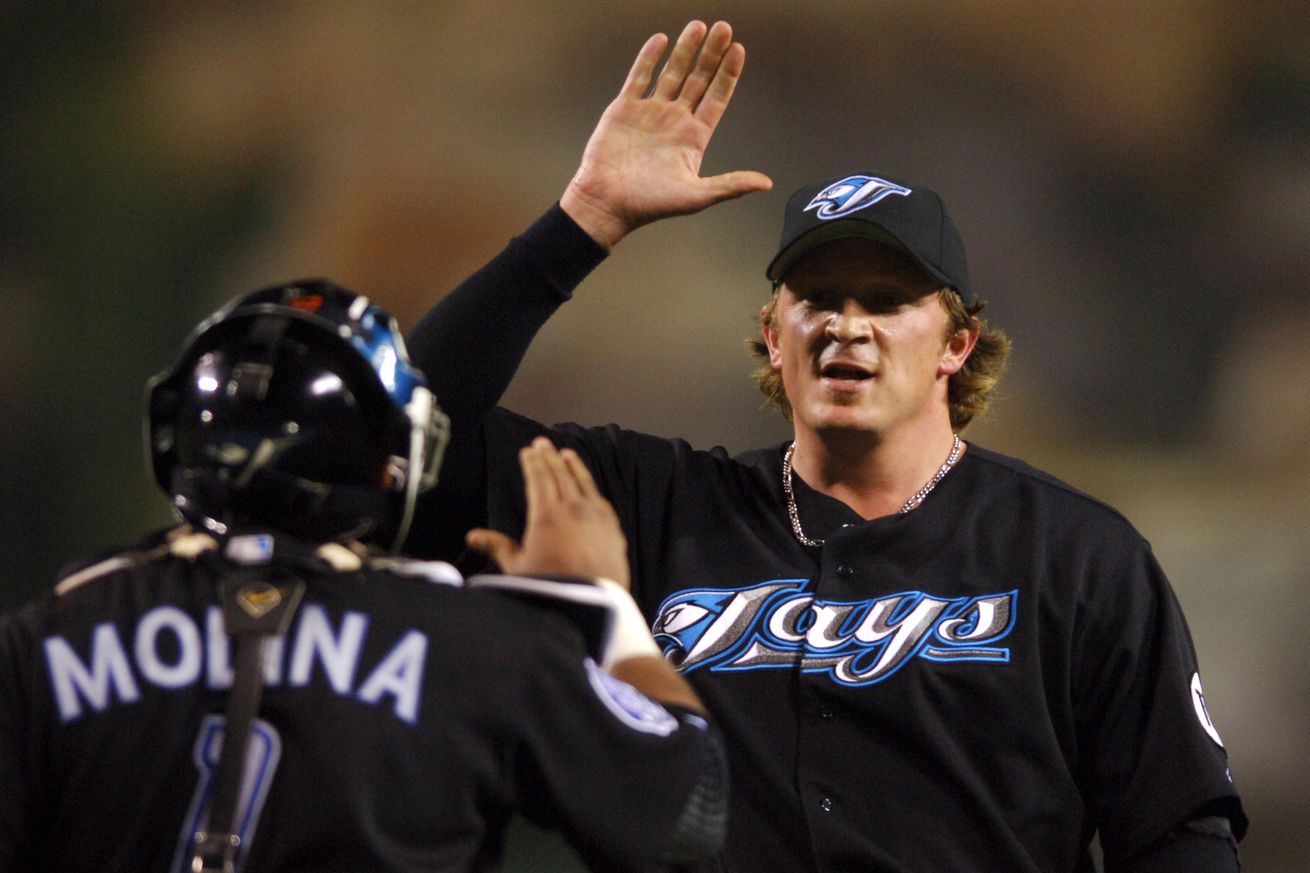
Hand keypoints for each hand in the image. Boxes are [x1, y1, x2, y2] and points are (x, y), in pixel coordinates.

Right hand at [466, 437, 629, 587]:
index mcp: (546, 515)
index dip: (533, 463)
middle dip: (550, 457)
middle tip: (543, 443)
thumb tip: (472, 536)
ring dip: (573, 465)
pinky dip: (591, 486)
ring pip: (583, 482)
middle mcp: (572, 509)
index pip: (539, 479)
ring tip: (566, 453)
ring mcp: (595, 516)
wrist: (591, 603)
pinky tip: (588, 484)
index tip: (529, 451)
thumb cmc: (551, 587)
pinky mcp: (612, 526)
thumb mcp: (519, 568)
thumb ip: (498, 547)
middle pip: (560, 474)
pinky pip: (599, 498)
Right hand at [561, 19, 772, 248]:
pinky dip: (649, 58)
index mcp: (693, 137)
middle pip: (698, 79)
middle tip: (724, 29)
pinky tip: (661, 40)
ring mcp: (650, 112)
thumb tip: (766, 184)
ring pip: (672, 73)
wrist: (607, 203)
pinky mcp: (625, 109)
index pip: (716, 98)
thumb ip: (731, 184)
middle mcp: (674, 120)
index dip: (728, 74)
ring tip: (698, 26)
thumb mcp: (696, 196)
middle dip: (711, 54)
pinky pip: (639, 77)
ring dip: (685, 50)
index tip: (738, 50)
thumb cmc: (650, 204)